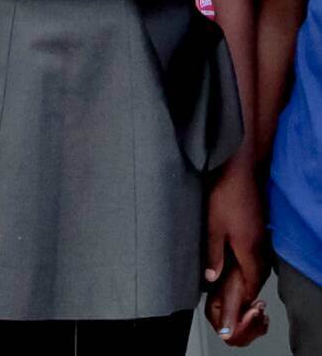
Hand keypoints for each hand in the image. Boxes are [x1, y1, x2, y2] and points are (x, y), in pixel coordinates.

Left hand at [205, 164, 268, 299]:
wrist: (238, 170)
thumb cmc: (224, 196)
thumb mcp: (213, 228)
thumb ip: (213, 254)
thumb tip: (212, 277)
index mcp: (249, 248)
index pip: (254, 280)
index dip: (248, 293)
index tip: (240, 303)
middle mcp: (260, 243)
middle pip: (259, 272)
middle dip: (250, 285)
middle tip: (238, 294)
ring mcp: (261, 232)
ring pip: (260, 259)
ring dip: (251, 270)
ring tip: (237, 277)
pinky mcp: (258, 223)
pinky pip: (258, 247)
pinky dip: (251, 256)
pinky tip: (240, 254)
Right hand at [205, 262, 269, 346]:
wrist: (241, 262)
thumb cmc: (234, 272)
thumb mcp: (231, 294)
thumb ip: (228, 314)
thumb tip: (225, 335)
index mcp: (214, 314)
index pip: (229, 336)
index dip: (244, 328)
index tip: (252, 311)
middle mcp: (221, 318)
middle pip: (239, 338)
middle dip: (252, 325)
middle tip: (257, 307)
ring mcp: (231, 317)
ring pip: (247, 335)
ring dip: (257, 322)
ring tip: (259, 306)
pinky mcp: (240, 314)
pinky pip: (252, 329)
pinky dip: (260, 321)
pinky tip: (260, 310)